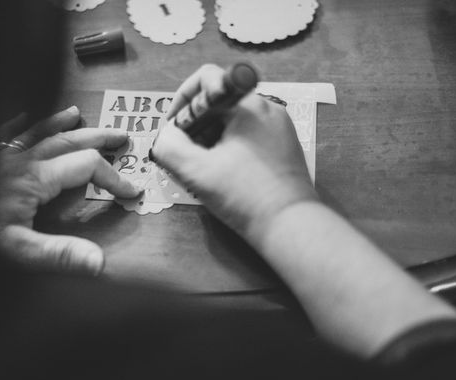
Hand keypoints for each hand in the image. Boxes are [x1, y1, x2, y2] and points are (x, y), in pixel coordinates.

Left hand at [0, 106, 139, 275]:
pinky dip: (18, 123)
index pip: (87, 168)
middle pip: (68, 142)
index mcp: (34, 179)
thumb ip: (58, 255)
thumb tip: (98, 263)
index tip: (131, 192)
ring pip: (38, 131)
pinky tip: (21, 118)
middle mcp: (19, 160)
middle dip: (98, 140)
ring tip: (79, 115)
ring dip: (62, 124)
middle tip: (121, 139)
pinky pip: (2, 132)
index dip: (114, 178)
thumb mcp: (16, 252)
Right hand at [154, 64, 317, 243]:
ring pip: (233, 123)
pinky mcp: (285, 148)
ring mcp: (279, 128)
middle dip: (195, 127)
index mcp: (248, 105)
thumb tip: (165, 136)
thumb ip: (169, 146)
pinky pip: (249, 138)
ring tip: (205, 172)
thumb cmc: (246, 196)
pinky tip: (225, 177)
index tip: (174, 130)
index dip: (181, 100)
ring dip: (211, 141)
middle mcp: (268, 109)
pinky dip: (230, 150)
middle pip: (218, 104)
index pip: (207, 77)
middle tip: (186, 158)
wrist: (290, 226)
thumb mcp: (196, 171)